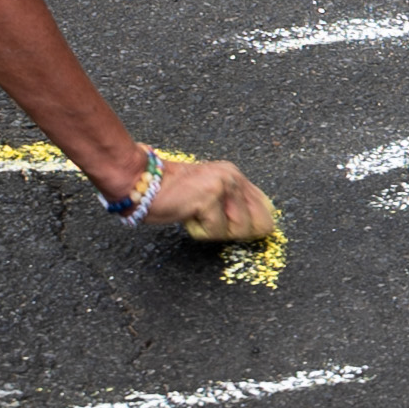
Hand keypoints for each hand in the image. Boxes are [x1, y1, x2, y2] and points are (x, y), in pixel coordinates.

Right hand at [138, 154, 277, 247]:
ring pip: (239, 230)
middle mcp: (233, 177)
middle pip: (260, 225)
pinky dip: (200, 231)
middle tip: (210, 220)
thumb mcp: (210, 195)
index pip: (267, 210)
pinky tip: (188, 216)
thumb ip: (235, 206)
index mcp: (236, 175)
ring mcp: (223, 186)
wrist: (141, 184)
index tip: (230, 228)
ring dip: (215, 231)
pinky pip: (216, 232)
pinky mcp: (209, 198)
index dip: (254, 228)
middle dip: (236, 232)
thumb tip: (264, 228)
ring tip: (196, 215)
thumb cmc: (172, 194)